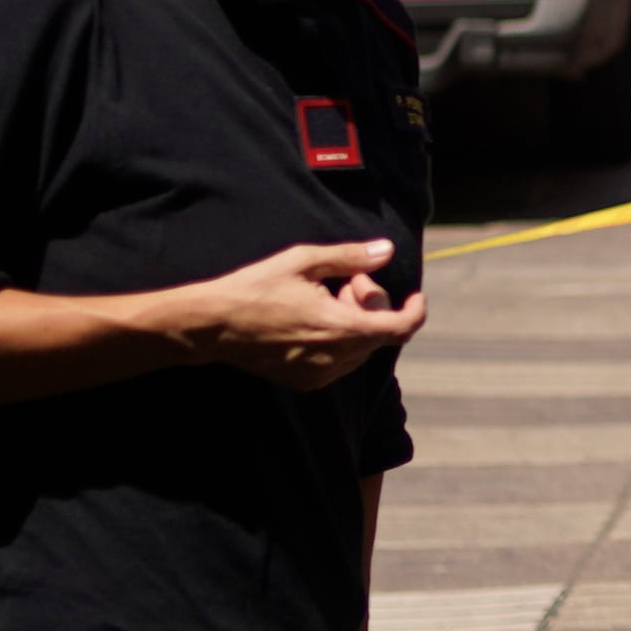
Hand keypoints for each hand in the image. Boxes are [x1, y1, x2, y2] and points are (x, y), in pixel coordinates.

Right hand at [157, 244, 421, 390]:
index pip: (401, 328)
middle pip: (380, 333)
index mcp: (341, 328)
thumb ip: (351, 258)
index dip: (415, 310)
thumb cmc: (257, 287)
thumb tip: (386, 250)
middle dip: (372, 304)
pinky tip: (311, 320)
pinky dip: (338, 340)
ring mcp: (321, 374)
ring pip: (360, 348)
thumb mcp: (304, 261)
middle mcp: (336, 358)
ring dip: (354, 322)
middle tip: (343, 281)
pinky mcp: (305, 381)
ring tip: (322, 298)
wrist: (214, 325)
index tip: (414, 295)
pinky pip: (340, 361)